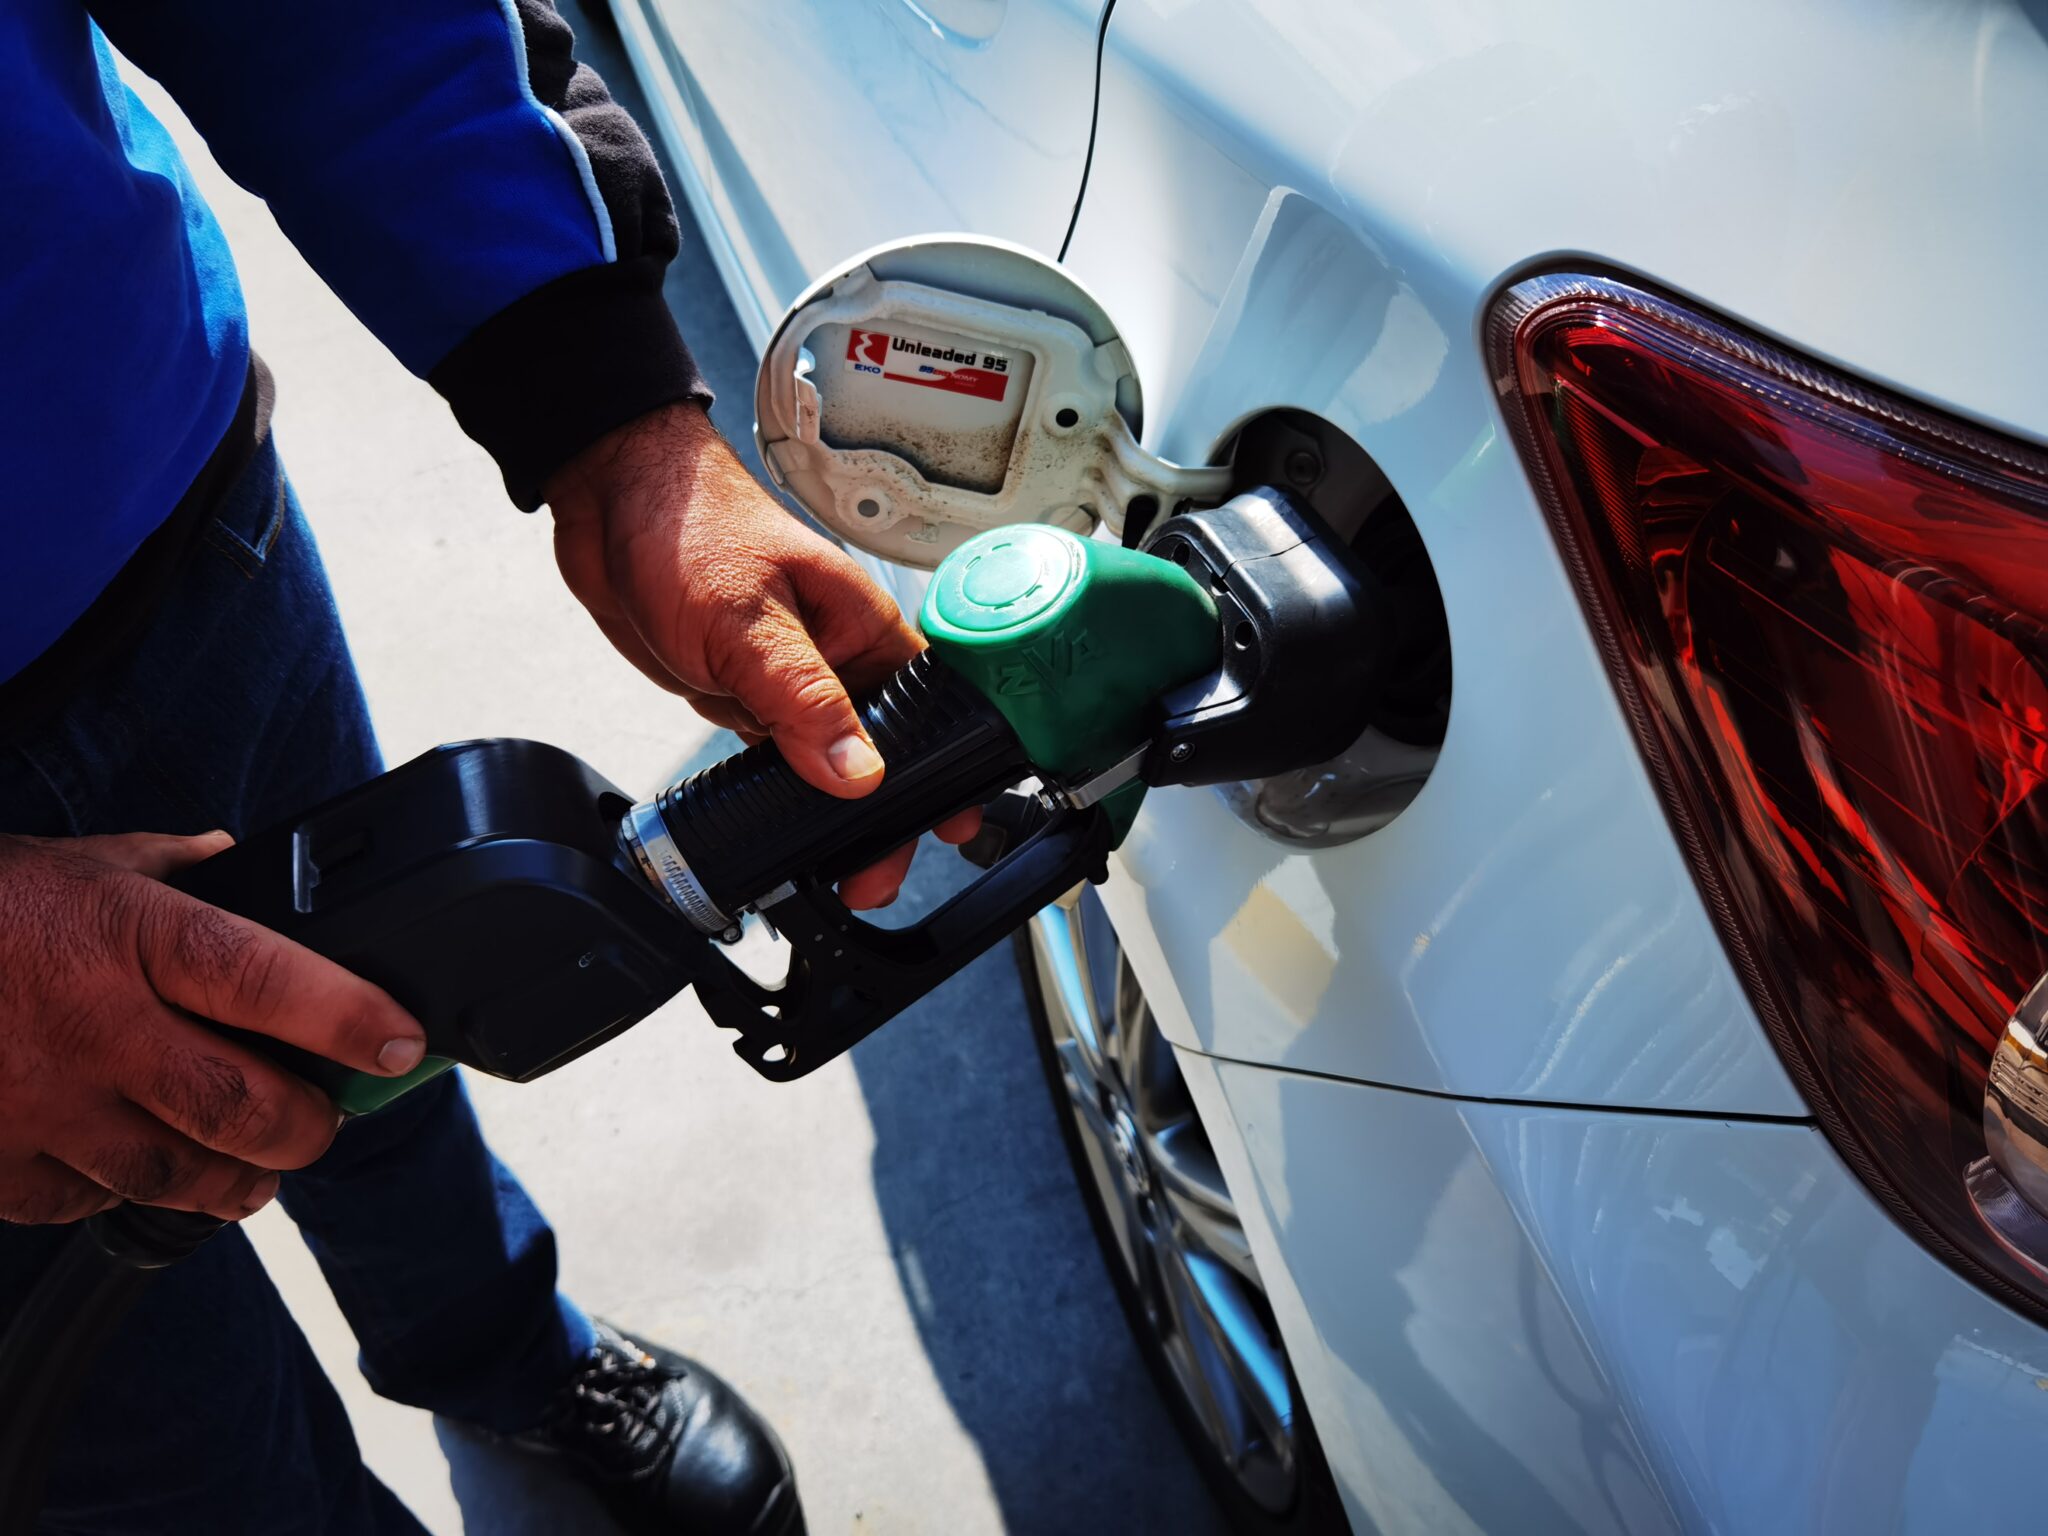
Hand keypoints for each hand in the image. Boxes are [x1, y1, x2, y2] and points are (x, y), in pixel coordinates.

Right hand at [0, 832, 428, 1224]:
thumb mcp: (73, 863)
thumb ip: (165, 867)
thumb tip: (234, 856)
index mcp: (129, 934)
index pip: (267, 979)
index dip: (349, 1017)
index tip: (401, 1042)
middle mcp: (94, 1023)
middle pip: (240, 1104)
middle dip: (307, 1127)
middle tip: (326, 1121)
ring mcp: (42, 1101)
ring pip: (178, 1169)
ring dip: (237, 1176)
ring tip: (259, 1164)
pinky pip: (94, 1198)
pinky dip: (133, 1188)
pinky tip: (146, 1164)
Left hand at [547, 401, 974, 907]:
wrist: (608, 500)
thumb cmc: (688, 522)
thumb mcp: (748, 621)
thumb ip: (805, 700)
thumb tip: (860, 775)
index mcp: (866, 630)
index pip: (934, 714)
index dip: (948, 774)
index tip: (947, 830)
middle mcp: (841, 658)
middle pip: (885, 754)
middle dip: (882, 818)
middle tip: (869, 876)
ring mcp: (795, 680)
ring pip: (829, 764)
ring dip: (826, 810)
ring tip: (827, 866)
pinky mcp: (750, 694)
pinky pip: (778, 755)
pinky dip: (776, 788)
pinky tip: (773, 818)